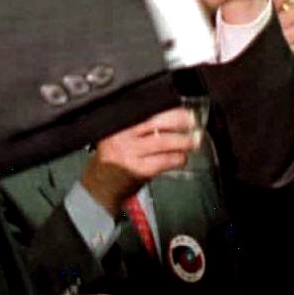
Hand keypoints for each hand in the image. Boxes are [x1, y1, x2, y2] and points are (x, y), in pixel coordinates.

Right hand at [79, 106, 199, 213]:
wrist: (100, 187)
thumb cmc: (114, 160)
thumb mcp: (119, 135)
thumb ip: (139, 125)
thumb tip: (173, 115)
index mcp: (117, 123)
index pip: (144, 108)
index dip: (166, 107)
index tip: (181, 107)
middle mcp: (121, 135)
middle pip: (155, 121)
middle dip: (178, 119)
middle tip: (191, 121)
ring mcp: (130, 152)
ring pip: (163, 141)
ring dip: (183, 141)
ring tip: (192, 142)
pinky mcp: (139, 169)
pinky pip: (165, 160)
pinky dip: (177, 158)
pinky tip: (182, 158)